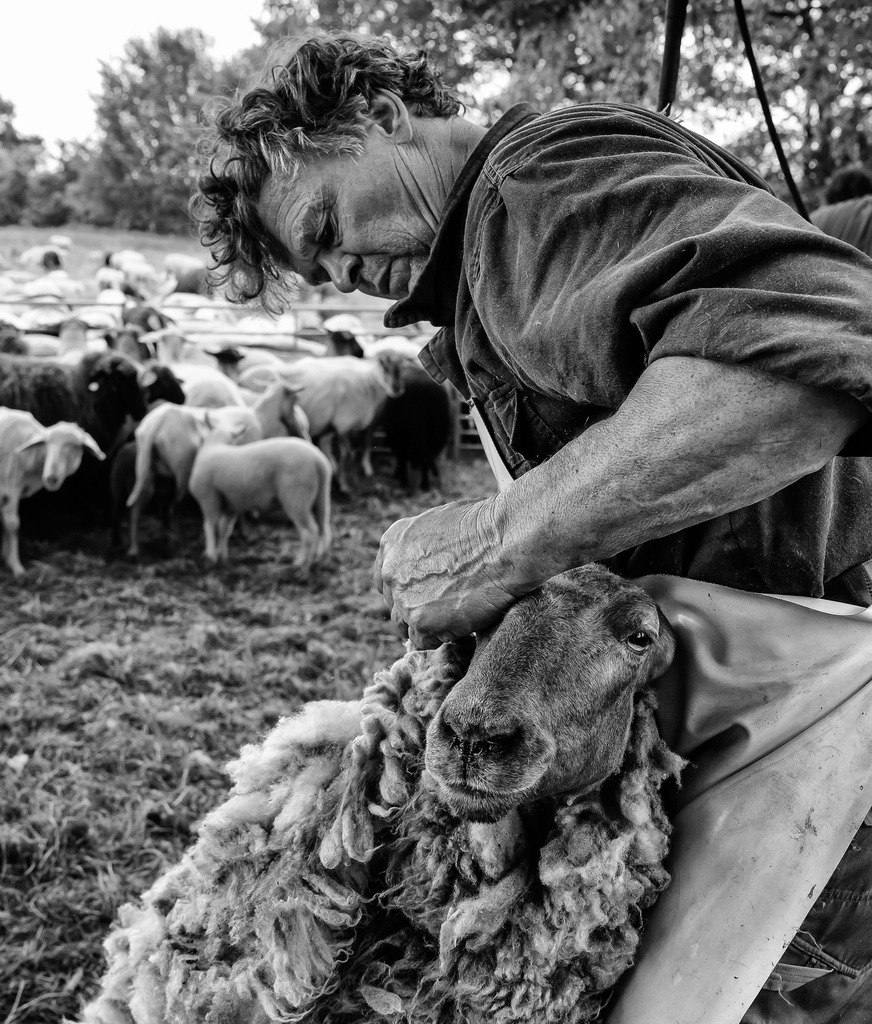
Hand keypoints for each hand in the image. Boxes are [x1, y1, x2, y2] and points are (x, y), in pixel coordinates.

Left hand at [374, 497, 522, 648]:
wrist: (505, 540)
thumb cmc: (487, 526)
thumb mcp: (440, 523)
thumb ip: (424, 546)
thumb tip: (429, 563)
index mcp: (392, 543)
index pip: (387, 579)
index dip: (409, 589)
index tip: (428, 593)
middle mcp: (391, 571)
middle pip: (396, 604)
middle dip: (419, 607)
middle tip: (448, 605)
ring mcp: (403, 598)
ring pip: (408, 625)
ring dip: (430, 624)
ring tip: (460, 612)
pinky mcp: (421, 622)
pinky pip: (425, 641)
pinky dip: (443, 636)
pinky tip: (464, 621)